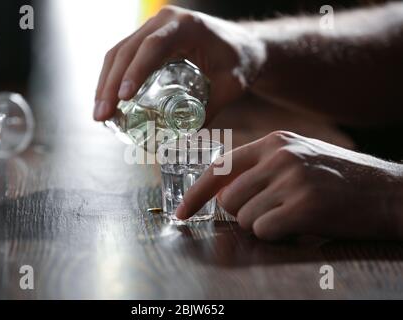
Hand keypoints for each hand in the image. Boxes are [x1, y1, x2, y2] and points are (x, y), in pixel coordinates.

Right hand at [94, 5, 264, 121]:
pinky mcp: (150, 38)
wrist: (244, 45)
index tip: (123, 98)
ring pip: (119, 52)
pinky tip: (108, 100)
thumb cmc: (240, 62)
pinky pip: (124, 55)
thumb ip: (209, 111)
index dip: (134, 72)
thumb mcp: (231, 86)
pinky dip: (112, 77)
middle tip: (102, 115)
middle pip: (127, 50)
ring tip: (99, 114)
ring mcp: (154, 27)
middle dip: (110, 84)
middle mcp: (165, 21)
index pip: (152, 47)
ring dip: (105, 83)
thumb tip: (181, 140)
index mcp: (186, 26)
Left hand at [176, 131, 402, 240]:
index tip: (182, 213)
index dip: (196, 193)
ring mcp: (292, 179)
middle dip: (243, 213)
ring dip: (264, 225)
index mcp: (273, 142)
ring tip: (292, 215)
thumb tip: (221, 193)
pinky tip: (301, 225)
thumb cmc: (337, 178)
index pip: (219, 168)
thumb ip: (258, 169)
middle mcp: (279, 156)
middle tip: (271, 212)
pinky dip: (279, 235)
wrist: (387, 191)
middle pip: (228, 199)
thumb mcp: (296, 157)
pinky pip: (265, 231)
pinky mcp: (305, 206)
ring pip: (245, 218)